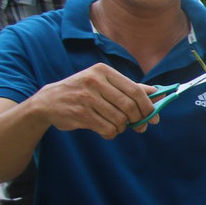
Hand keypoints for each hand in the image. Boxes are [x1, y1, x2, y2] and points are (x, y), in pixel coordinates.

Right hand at [34, 63, 156, 136]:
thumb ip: (129, 87)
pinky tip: (107, 130)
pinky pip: (107, 129)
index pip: (135, 90)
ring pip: (119, 120)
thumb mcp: (103, 83)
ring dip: (123, 127)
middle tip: (140, 126)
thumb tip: (157, 92)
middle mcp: (94, 81)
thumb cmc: (82, 92)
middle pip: (129, 106)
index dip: (148, 106)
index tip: (154, 116)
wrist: (48, 102)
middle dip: (139, 120)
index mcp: (103, 71)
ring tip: (118, 126)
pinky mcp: (80, 114)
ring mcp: (86, 98)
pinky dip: (112, 133)